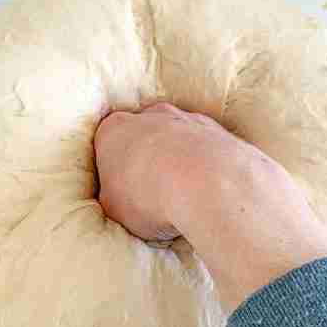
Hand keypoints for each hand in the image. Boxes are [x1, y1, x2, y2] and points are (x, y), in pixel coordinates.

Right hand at [94, 103, 326, 309]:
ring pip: (179, 138)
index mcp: (114, 131)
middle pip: (144, 136)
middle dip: (148, 160)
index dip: (114, 171)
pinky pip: (207, 148)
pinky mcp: (219, 130)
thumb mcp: (115, 210)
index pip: (107, 145)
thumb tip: (119, 199)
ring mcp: (186, 119)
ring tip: (185, 195)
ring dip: (180, 160)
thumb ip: (113, 198)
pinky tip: (209, 189)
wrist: (207, 185)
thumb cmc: (150, 198)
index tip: (123, 193)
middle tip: (153, 193)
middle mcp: (149, 116)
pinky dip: (207, 164)